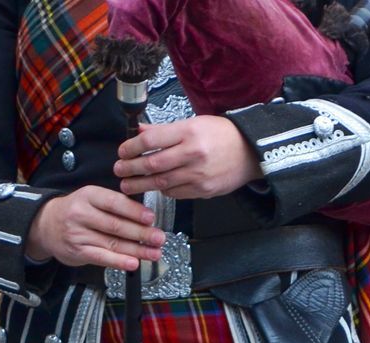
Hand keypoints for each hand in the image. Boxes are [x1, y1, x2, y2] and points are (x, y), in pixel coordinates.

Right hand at [25, 185, 166, 271]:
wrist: (46, 225)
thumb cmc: (77, 211)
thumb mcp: (92, 199)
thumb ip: (114, 205)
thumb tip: (145, 217)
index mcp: (89, 195)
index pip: (114, 203)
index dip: (134, 211)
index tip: (151, 218)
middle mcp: (82, 213)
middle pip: (116, 225)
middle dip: (141, 233)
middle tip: (159, 238)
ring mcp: (79, 234)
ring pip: (112, 243)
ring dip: (137, 250)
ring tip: (154, 253)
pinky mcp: (79, 251)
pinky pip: (102, 258)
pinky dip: (119, 261)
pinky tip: (134, 263)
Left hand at [115, 117, 262, 200]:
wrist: (250, 153)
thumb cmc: (222, 135)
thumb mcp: (194, 123)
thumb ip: (166, 131)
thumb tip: (141, 132)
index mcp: (188, 132)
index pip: (150, 140)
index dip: (131, 147)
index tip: (121, 152)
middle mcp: (192, 154)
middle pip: (152, 164)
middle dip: (131, 169)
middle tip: (118, 171)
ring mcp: (198, 175)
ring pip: (162, 183)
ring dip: (141, 185)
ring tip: (128, 185)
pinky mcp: (203, 190)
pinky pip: (176, 193)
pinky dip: (163, 190)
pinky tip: (155, 187)